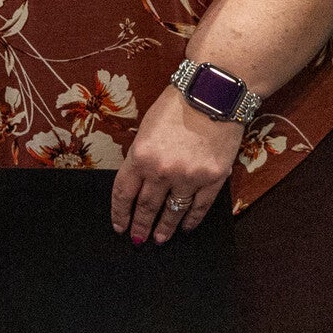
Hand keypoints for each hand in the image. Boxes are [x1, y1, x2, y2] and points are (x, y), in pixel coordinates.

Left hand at [111, 85, 244, 243]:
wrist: (213, 92)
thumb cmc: (177, 105)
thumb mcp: (146, 128)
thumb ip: (140, 156)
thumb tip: (138, 182)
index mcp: (140, 156)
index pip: (123, 193)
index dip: (120, 213)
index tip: (119, 226)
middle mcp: (162, 171)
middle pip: (146, 207)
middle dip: (140, 226)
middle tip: (137, 239)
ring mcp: (189, 177)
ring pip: (173, 212)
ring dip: (164, 228)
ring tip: (159, 239)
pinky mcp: (213, 178)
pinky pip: (199, 207)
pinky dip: (191, 220)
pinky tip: (185, 227)